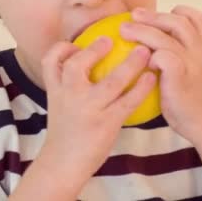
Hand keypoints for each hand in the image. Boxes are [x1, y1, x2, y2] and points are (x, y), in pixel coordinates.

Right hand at [39, 37, 156, 181]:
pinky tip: (151, 79)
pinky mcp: (106, 123)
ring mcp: (88, 109)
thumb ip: (68, 87)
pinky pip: (128, 101)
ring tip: (144, 52)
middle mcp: (69, 96)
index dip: (61, 48)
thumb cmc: (65, 133)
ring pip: (111, 81)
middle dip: (94, 50)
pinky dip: (141, 88)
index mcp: (55, 90)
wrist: (63, 163)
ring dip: (131, 64)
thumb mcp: (59, 106)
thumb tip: (85, 68)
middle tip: (111, 38)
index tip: (76, 44)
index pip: (50, 61)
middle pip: (76, 65)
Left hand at [119, 5, 201, 141]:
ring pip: (167, 38)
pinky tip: (140, 60)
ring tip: (124, 30)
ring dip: (143, 31)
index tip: (154, 15)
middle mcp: (198, 51)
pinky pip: (165, 58)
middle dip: (153, 15)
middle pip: (178, 22)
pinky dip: (152, 55)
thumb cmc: (190, 99)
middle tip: (132, 15)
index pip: (194, 18)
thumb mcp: (188, 71)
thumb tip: (144, 47)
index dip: (175, 12)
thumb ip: (174, 56)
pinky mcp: (182, 79)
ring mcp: (191, 64)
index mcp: (200, 47)